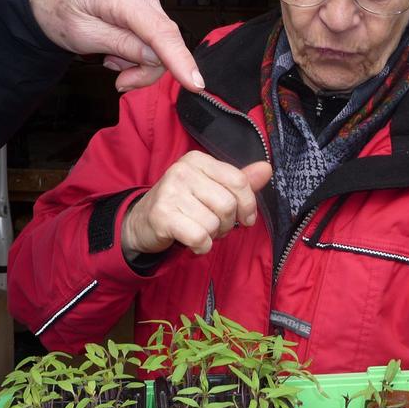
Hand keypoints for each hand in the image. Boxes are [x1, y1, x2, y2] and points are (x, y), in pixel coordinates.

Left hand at [26, 0, 203, 91]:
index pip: (160, 32)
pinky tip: (118, 51)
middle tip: (120, 83)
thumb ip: (122, 46)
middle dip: (145, 70)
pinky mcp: (148, 7)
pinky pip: (155, 40)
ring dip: (140, 63)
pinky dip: (139, 54)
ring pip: (161, 45)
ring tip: (111, 61)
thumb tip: (156, 59)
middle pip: (164, 43)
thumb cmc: (61, 12)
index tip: (195, 83)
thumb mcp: (84, 36)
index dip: (179, 60)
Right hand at [122, 152, 271, 257]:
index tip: (246, 218)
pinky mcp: (162, 215)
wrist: (142, 223)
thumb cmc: (183, 205)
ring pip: (214, 223)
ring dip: (213, 236)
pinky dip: (202, 247)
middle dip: (228, 224)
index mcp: (198, 160)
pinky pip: (200, 237)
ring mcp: (170, 192)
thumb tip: (267, 169)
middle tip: (215, 227)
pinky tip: (192, 242)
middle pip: (228, 204)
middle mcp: (182, 171)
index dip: (249, 205)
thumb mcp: (211, 188)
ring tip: (200, 231)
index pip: (238, 181)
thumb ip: (239, 181)